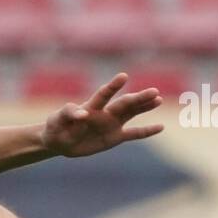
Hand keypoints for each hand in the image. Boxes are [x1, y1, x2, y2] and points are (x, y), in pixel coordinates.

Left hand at [40, 72, 164, 158]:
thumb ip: (69, 113)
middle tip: (154, 91)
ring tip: (158, 99)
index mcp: (91, 107)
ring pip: (132, 114)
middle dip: (138, 98)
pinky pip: (133, 134)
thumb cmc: (56, 126)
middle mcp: (105, 113)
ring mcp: (111, 125)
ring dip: (145, 107)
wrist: (58, 141)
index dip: (113, 86)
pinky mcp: (114, 137)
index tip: (123, 77)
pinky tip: (160, 127)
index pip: (104, 94)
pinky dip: (146, 131)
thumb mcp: (57, 119)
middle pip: (124, 104)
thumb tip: (84, 114)